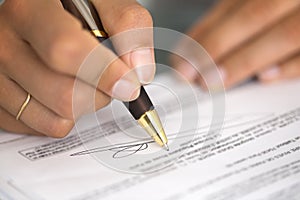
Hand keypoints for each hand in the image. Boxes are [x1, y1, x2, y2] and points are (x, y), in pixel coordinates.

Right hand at [0, 0, 153, 136]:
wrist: (42, 18)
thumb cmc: (72, 9)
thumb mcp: (103, 2)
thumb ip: (128, 25)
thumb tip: (139, 70)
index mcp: (31, 11)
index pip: (66, 50)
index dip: (104, 72)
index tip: (129, 84)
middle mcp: (7, 45)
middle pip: (65, 96)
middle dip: (100, 92)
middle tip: (106, 76)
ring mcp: (0, 79)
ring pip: (58, 118)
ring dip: (85, 106)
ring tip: (83, 80)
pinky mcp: (3, 105)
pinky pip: (47, 128)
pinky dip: (67, 117)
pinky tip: (66, 91)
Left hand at [173, 0, 299, 87]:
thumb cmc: (285, 6)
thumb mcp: (264, 0)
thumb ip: (238, 13)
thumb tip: (200, 43)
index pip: (232, 4)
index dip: (204, 32)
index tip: (182, 59)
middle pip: (254, 14)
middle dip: (217, 46)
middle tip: (193, 76)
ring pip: (284, 34)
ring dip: (245, 60)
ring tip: (215, 81)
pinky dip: (290, 66)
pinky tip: (264, 79)